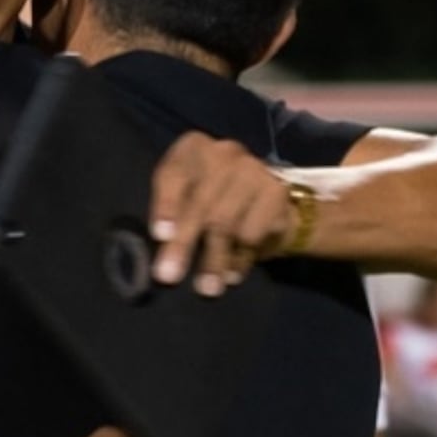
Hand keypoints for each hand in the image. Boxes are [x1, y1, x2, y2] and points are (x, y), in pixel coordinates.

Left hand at [147, 131, 293, 295]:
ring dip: (213, 260)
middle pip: (199, 202)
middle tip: (169, 276)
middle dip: (182, 243)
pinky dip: (239, 259)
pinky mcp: (277, 192)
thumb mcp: (187, 202)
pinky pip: (251, 233)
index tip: (159, 236)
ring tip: (206, 288)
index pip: (173, 174)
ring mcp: (253, 169)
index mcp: (193, 148)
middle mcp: (224, 151)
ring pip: (225, 222)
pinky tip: (233, 273)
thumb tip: (161, 246)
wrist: (272, 207)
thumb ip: (172, 216)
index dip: (165, 206)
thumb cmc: (215, 204)